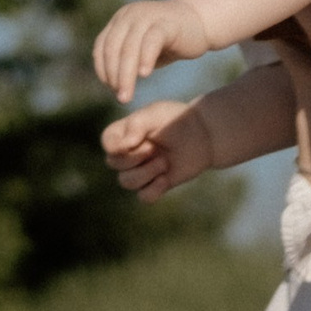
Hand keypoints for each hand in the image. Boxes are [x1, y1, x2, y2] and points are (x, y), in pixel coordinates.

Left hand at [93, 0, 212, 104]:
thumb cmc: (167, 41)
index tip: (111, 89)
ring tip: (127, 95)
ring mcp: (147, 16)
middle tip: (120, 99)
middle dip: (114, 76)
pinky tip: (144, 75)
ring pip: (130, 48)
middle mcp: (130, 15)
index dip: (103, 69)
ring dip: (126, 74)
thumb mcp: (142, 49)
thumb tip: (112, 84)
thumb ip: (126, 60)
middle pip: (114, 49)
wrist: (199, 23)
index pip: (101, 47)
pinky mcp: (166, 23)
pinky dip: (145, 58)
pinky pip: (151, 41)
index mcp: (120, 20)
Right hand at [102, 99, 216, 199]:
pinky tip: (166, 178)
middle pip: (114, 164)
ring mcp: (140, 170)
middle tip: (155, 148)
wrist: (203, 135)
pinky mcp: (154, 184)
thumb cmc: (176, 120)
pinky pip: (144, 197)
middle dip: (135, 157)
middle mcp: (128, 153)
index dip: (117, 146)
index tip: (139, 139)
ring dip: (146, 173)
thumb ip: (136, 125)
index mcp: (123, 133)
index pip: (107, 143)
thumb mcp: (156, 113)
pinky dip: (154, 190)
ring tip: (164, 162)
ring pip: (126, 182)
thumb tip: (124, 145)